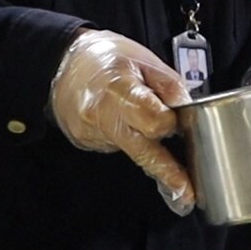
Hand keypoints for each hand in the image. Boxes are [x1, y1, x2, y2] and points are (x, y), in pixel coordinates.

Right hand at [49, 29, 194, 212]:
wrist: (62, 64)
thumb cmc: (104, 57)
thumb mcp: (142, 58)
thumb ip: (168, 84)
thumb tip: (188, 108)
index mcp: (119, 91)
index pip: (153, 120)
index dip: (170, 123)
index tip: (179, 120)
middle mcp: (103, 118)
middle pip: (143, 152)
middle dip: (167, 172)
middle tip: (186, 193)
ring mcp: (93, 134)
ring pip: (132, 152)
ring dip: (150, 150)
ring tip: (158, 146)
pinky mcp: (88, 142)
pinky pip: (118, 146)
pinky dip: (130, 140)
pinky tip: (126, 124)